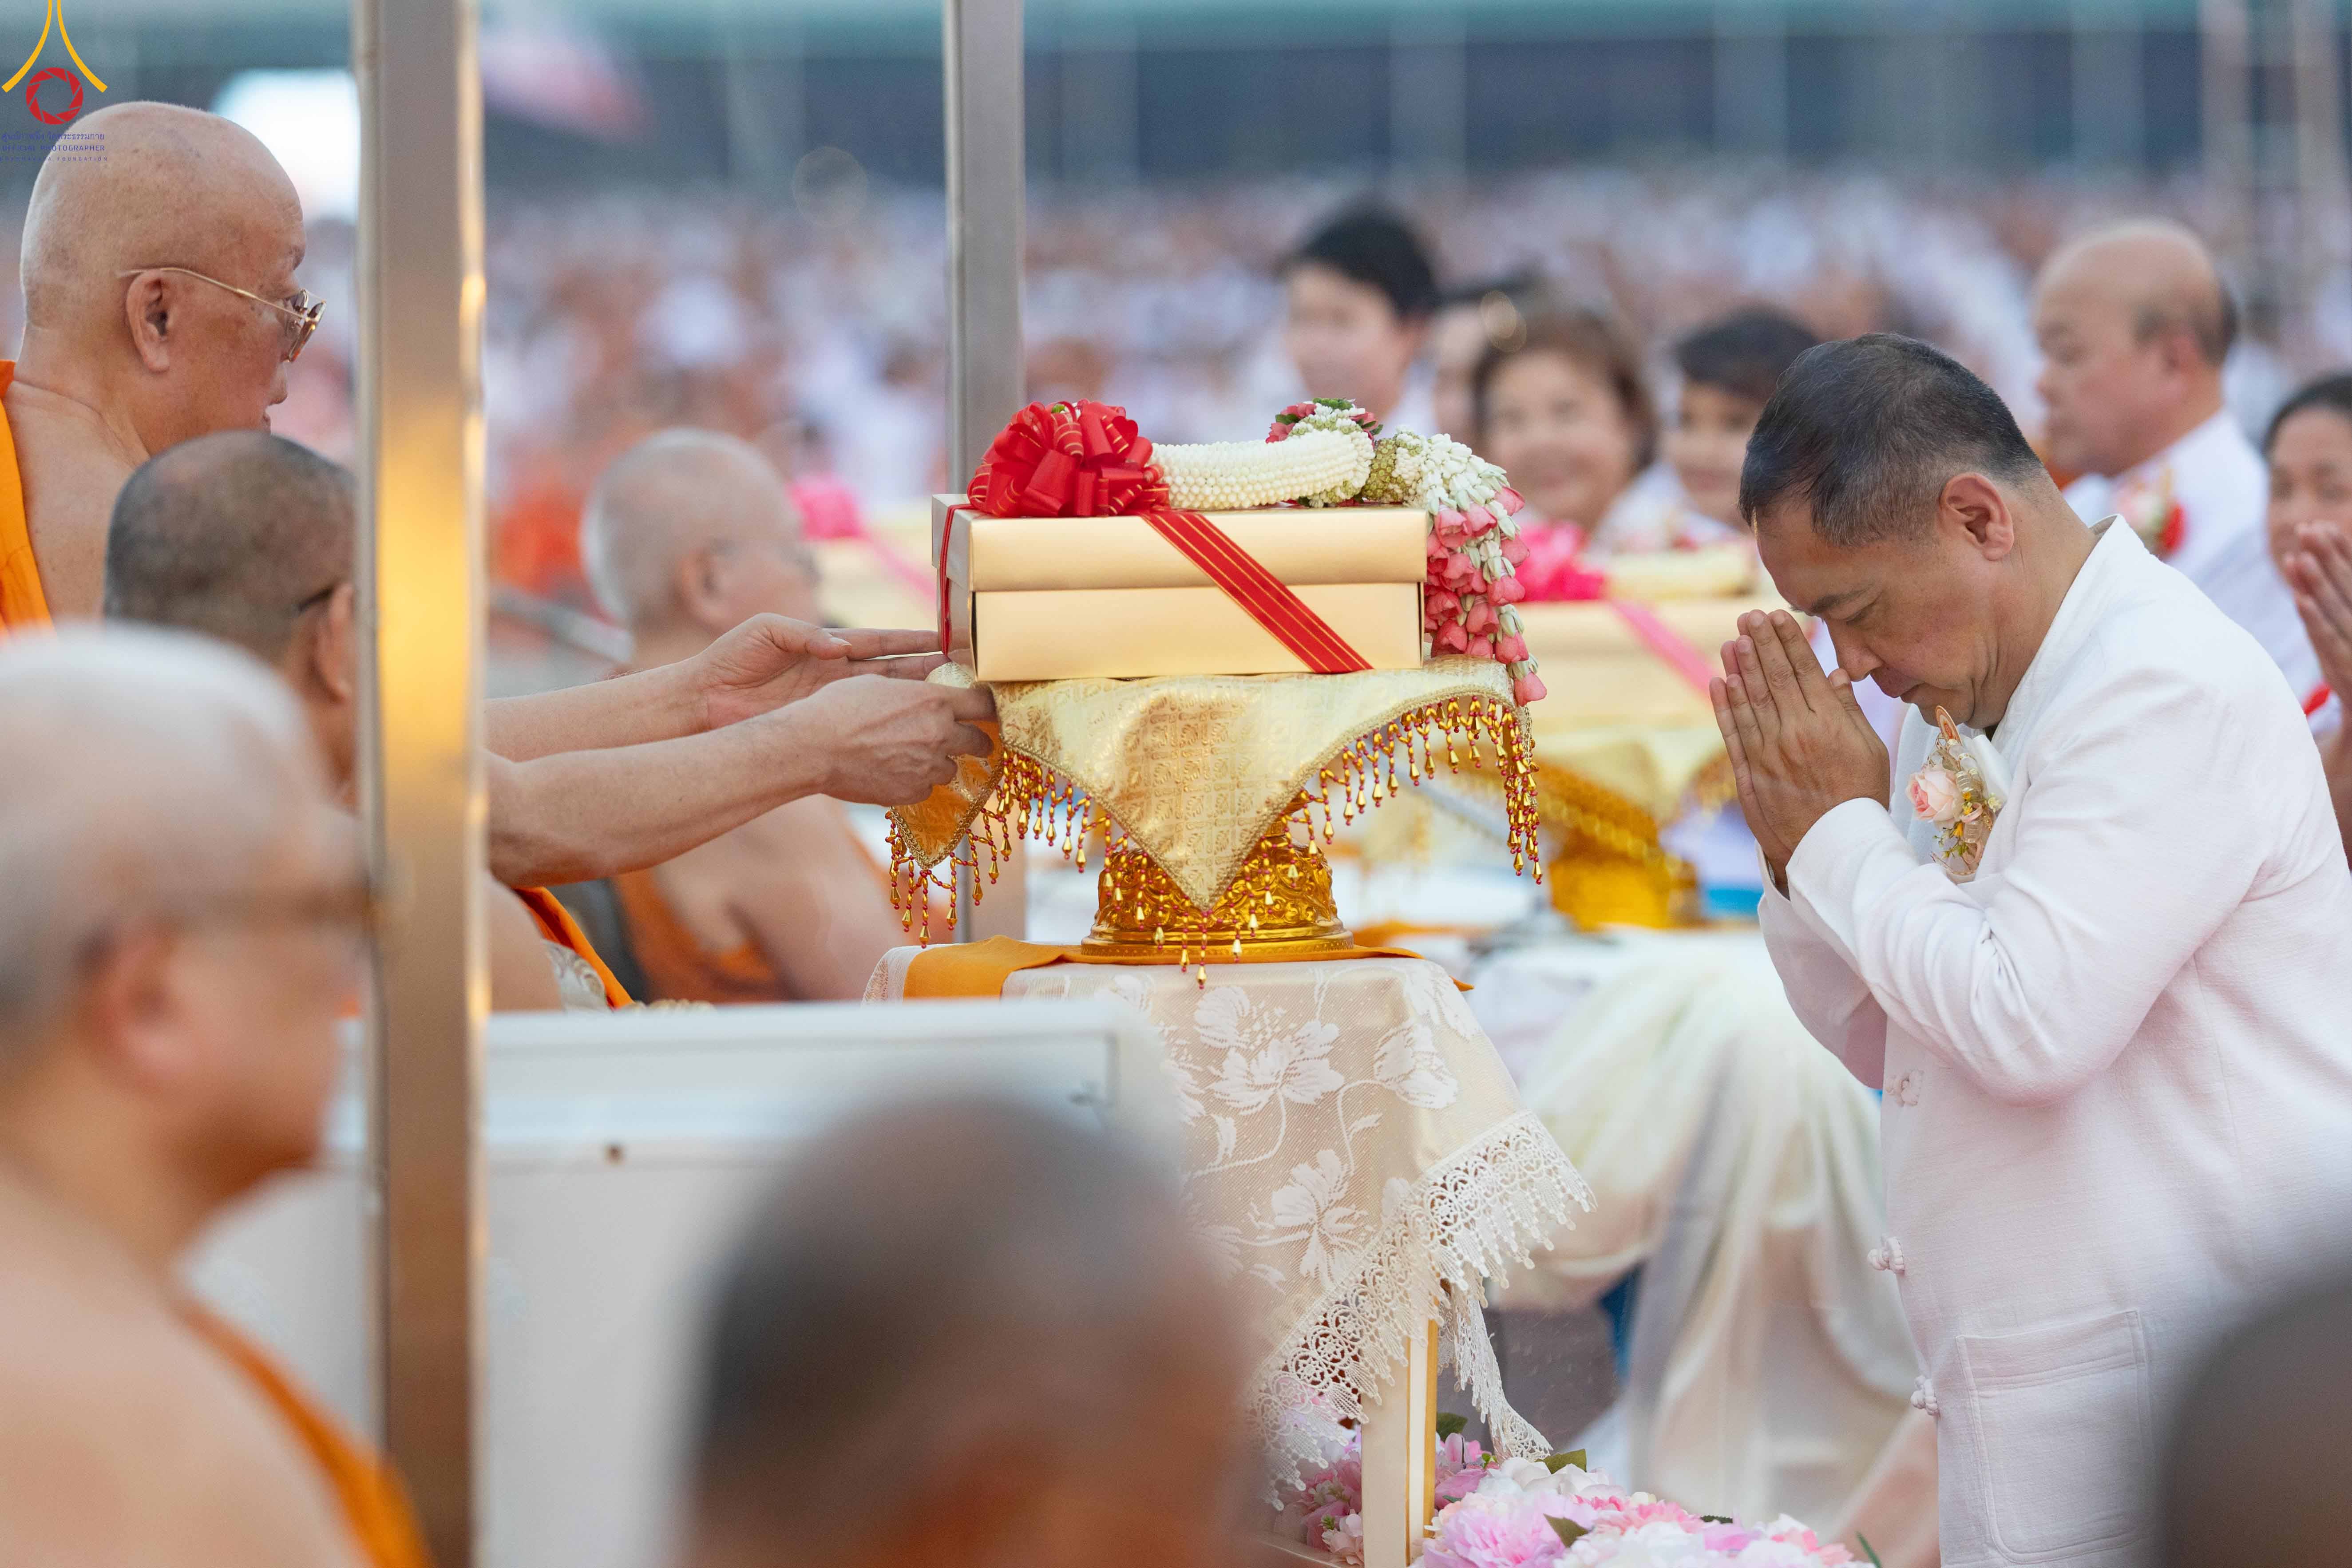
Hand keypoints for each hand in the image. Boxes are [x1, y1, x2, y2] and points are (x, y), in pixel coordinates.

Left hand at [694, 614, 944, 730]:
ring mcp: (830, 700)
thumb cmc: (730, 659)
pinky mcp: (818, 723)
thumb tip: (839, 647)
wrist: (700, 700)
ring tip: (953, 702)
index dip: (914, 640)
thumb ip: (804, 635)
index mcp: (826, 646)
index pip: (880, 641)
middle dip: (930, 670)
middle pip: (893, 670)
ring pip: (885, 699)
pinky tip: (911, 735)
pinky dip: (886, 730)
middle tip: (967, 671)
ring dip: (918, 700)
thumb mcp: (766, 632)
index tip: (948, 638)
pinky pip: (860, 726)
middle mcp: (836, 673)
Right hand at [790, 674, 997, 804]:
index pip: (982, 704)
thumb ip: (915, 693)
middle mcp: (939, 734)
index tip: (991, 711)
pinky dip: (917, 781)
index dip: (989, 707)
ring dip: (940, 762)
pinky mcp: (912, 792)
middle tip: (974, 742)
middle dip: (977, 741)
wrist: (813, 747)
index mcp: (935, 701)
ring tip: (915, 756)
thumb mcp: (880, 684)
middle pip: (979, 741)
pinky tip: (895, 771)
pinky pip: (926, 787)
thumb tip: (929, 696)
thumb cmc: (839, 707)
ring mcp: (927, 767)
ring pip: (951, 768)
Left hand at [1709, 609, 1890, 885]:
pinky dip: (1723, 705)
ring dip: (1739, 667)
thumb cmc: (1860, 797)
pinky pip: (1732, 732)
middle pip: (1772, 678)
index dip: (1789, 640)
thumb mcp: (1869, 749)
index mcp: (1827, 723)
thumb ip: (1848, 709)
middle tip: (1748, 616)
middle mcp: (1793, 733)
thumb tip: (1834, 673)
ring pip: (1749, 700)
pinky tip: (1719, 681)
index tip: (1778, 616)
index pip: (1803, 671)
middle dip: (1760, 643)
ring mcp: (1767, 752)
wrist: (1834, 847)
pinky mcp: (1749, 773)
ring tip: (1732, 640)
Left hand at [2286, 522, 2351, 701]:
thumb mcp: (2344, 641)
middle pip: (2348, 586)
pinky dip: (2314, 619)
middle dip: (2328, 556)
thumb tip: (2306, 586)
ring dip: (2319, 581)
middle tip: (2306, 527)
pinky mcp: (2348, 670)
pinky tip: (2299, 598)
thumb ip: (2334, 608)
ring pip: (2338, 609)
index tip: (2321, 526)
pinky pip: (2329, 640)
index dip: (2342, 551)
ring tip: (2297, 554)